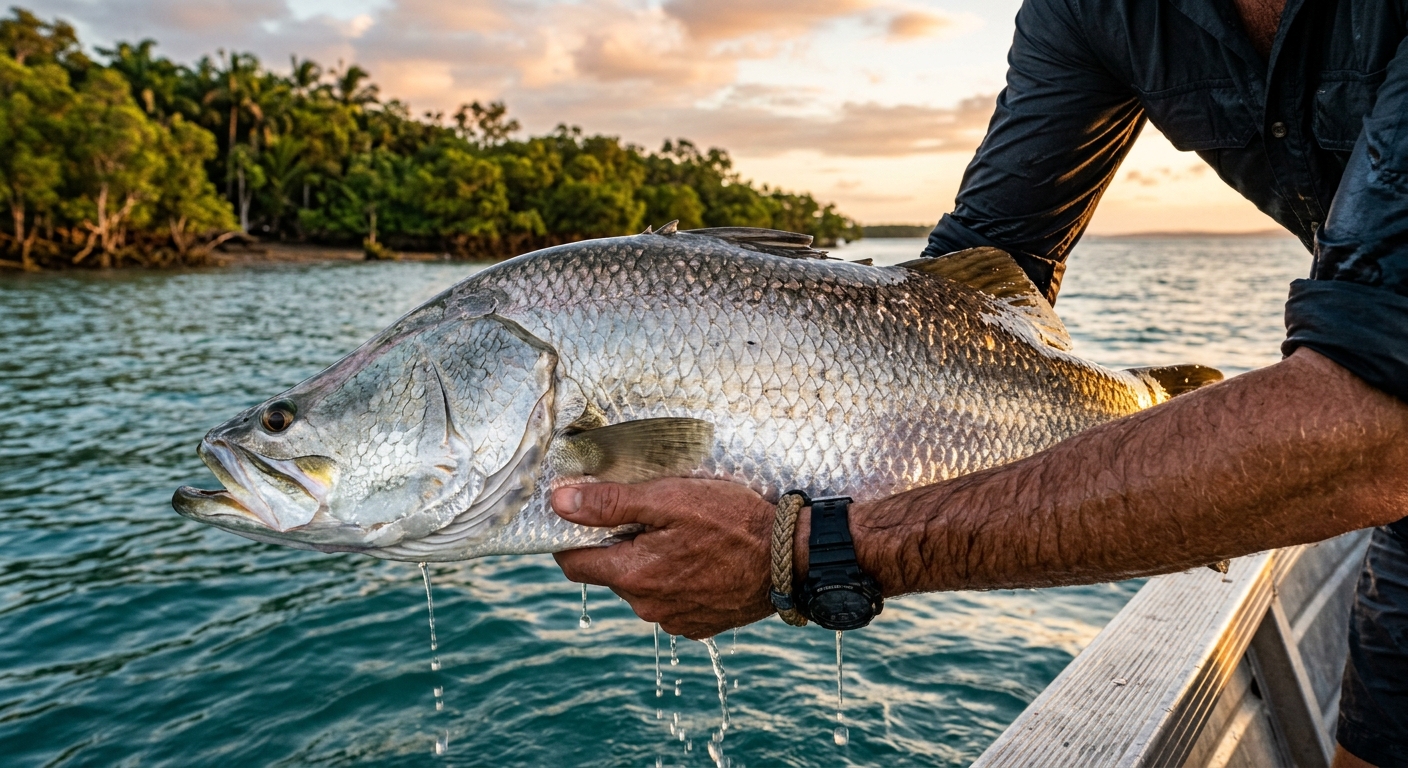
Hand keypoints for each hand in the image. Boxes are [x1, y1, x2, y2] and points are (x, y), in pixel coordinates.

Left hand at [551, 478, 777, 638]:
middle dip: (618, 546)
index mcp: (633, 575)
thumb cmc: (733, 522)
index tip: (582, 515)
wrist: (790, 559)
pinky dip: (675, 581)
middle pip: (609, 573)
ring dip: (649, 564)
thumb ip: (612, 503)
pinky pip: (669, 602)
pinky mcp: (698, 626)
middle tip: (649, 516)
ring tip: (683, 536)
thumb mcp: (670, 499)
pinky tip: (700, 559)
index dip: (570, 537)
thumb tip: (560, 503)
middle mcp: (647, 607)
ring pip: (641, 588)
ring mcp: (673, 620)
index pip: (573, 563)